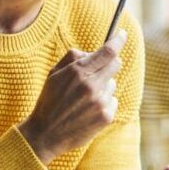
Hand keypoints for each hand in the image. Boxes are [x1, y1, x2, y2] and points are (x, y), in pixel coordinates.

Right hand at [18, 31, 126, 163]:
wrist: (46, 134)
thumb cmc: (49, 101)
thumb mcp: (54, 74)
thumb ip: (73, 57)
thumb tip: (92, 51)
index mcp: (78, 72)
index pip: (108, 51)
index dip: (118, 40)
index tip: (123, 34)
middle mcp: (91, 85)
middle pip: (116, 64)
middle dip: (110, 63)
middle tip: (98, 70)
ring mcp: (100, 102)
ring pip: (112, 84)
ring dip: (103, 86)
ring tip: (84, 98)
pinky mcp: (106, 117)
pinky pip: (113, 100)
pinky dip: (104, 103)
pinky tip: (88, 110)